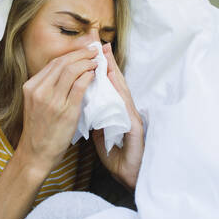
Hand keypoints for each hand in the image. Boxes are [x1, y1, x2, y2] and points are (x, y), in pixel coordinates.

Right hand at [16, 47, 98, 173]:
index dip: (71, 54)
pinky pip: (80, 86)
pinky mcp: (66, 111)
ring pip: (72, 70)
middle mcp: (40, 90)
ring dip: (88, 62)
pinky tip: (95, 74)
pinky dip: (89, 76)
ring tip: (97, 61)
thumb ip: (47, 87)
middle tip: (94, 50)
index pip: (54, 62)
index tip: (83, 50)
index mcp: (31, 86)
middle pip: (63, 62)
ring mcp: (52, 100)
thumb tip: (66, 70)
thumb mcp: (35, 103)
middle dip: (81, 53)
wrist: (35, 154)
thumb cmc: (38, 130)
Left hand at [91, 43, 144, 191]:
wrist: (128, 175)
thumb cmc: (116, 156)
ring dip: (115, 72)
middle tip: (101, 43)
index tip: (92, 51)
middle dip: (109, 62)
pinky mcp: (135, 128)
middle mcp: (125, 111)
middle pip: (116, 82)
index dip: (101, 68)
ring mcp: (132, 117)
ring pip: (122, 90)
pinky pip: (126, 107)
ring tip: (106, 56)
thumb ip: (95, 117)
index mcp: (116, 111)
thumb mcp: (100, 133)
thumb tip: (83, 103)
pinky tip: (113, 81)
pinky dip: (120, 92)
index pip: (108, 86)